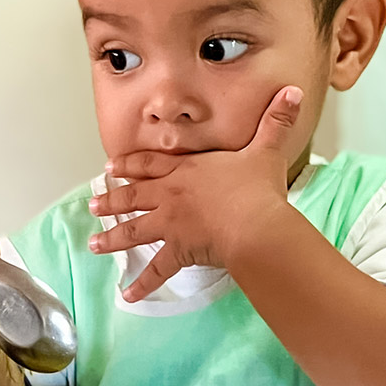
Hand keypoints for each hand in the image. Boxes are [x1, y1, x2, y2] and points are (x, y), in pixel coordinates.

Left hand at [88, 85, 303, 301]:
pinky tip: (126, 295)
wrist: (255, 224)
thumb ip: (276, 121)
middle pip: (133, 196)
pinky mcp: (179, 251)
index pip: (150, 164)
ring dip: (112, 238)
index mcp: (186, 170)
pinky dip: (142, 285)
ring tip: (94, 245)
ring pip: (134, 231)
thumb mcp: (267, 149)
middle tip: (92, 204)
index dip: (130, 165)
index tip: (111, 167)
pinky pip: (157, 271)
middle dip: (111, 200)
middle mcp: (171, 195)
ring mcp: (171, 224)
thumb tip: (293, 91)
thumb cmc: (258, 188)